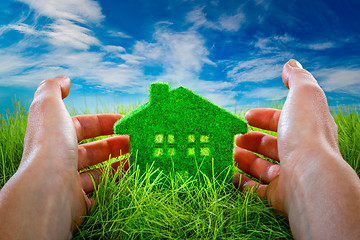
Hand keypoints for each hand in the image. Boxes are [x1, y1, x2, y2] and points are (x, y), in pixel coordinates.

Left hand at [0, 76, 128, 238]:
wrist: (46, 190)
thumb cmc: (51, 146)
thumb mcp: (48, 106)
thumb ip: (54, 89)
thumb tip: (65, 80)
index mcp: (56, 135)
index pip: (85, 125)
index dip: (107, 121)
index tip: (128, 121)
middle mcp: (61, 158)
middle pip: (94, 149)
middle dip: (117, 143)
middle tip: (138, 141)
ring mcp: (69, 181)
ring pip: (99, 170)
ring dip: (120, 163)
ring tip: (139, 158)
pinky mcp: (78, 202)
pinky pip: (100, 191)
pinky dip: (115, 184)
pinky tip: (129, 177)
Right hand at [233, 60, 359, 237]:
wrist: (309, 177)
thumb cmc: (305, 133)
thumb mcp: (304, 94)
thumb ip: (297, 78)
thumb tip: (291, 64)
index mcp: (306, 130)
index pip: (283, 121)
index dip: (264, 117)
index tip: (246, 116)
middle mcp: (300, 154)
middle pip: (272, 145)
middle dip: (251, 139)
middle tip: (235, 137)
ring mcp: (290, 177)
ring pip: (263, 167)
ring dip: (244, 159)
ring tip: (229, 152)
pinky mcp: (279, 197)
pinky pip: (258, 190)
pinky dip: (243, 183)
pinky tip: (231, 174)